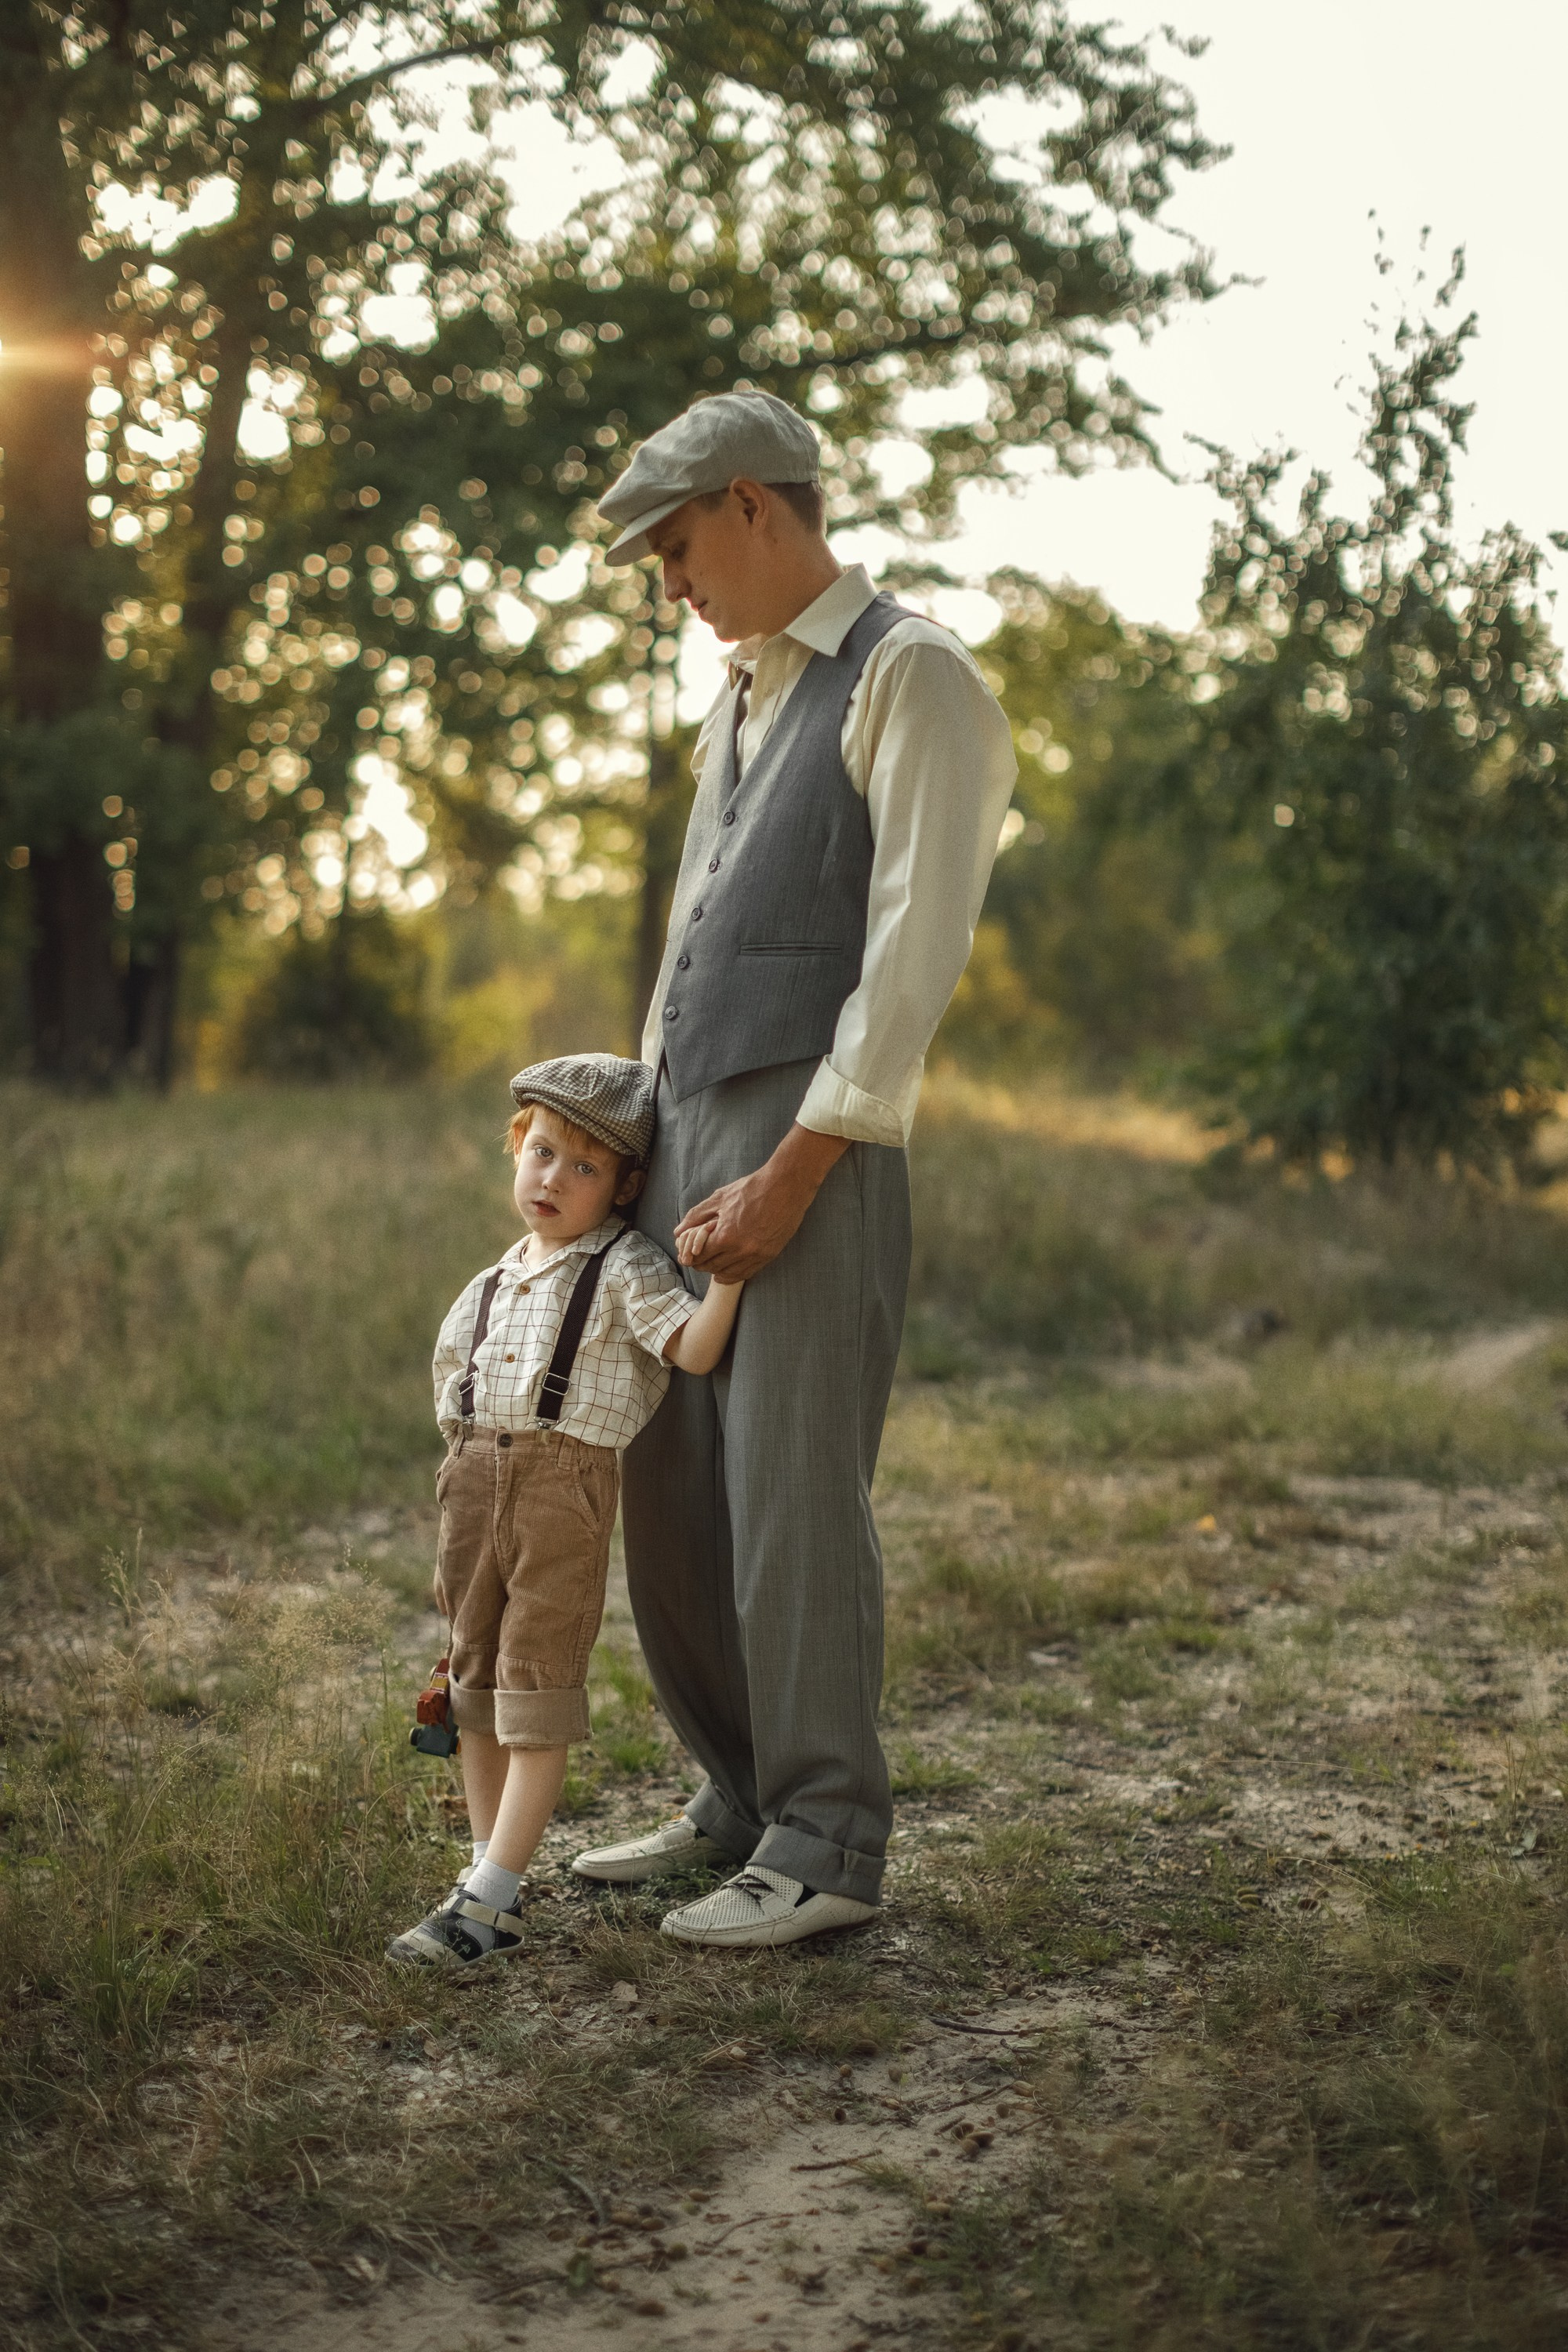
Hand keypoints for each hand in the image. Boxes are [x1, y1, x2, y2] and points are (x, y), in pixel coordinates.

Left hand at [673, 1124, 848, 1281]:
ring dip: (716, 1269)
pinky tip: (727, 1269)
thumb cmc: (752, 1188)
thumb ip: (696, 1215)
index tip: (688, 1252)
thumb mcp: (720, 1198)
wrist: (786, 1187)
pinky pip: (746, 1274)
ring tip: (712, 1261)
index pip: (699, 1256)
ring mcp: (757, 1255)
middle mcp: (741, 1251)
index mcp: (726, 1236)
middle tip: (697, 1257)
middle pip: (711, 1267)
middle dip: (700, 1263)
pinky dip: (733, 1273)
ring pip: (728, 1274)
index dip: (690, 1255)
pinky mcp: (769, 1256)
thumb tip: (677, 1232)